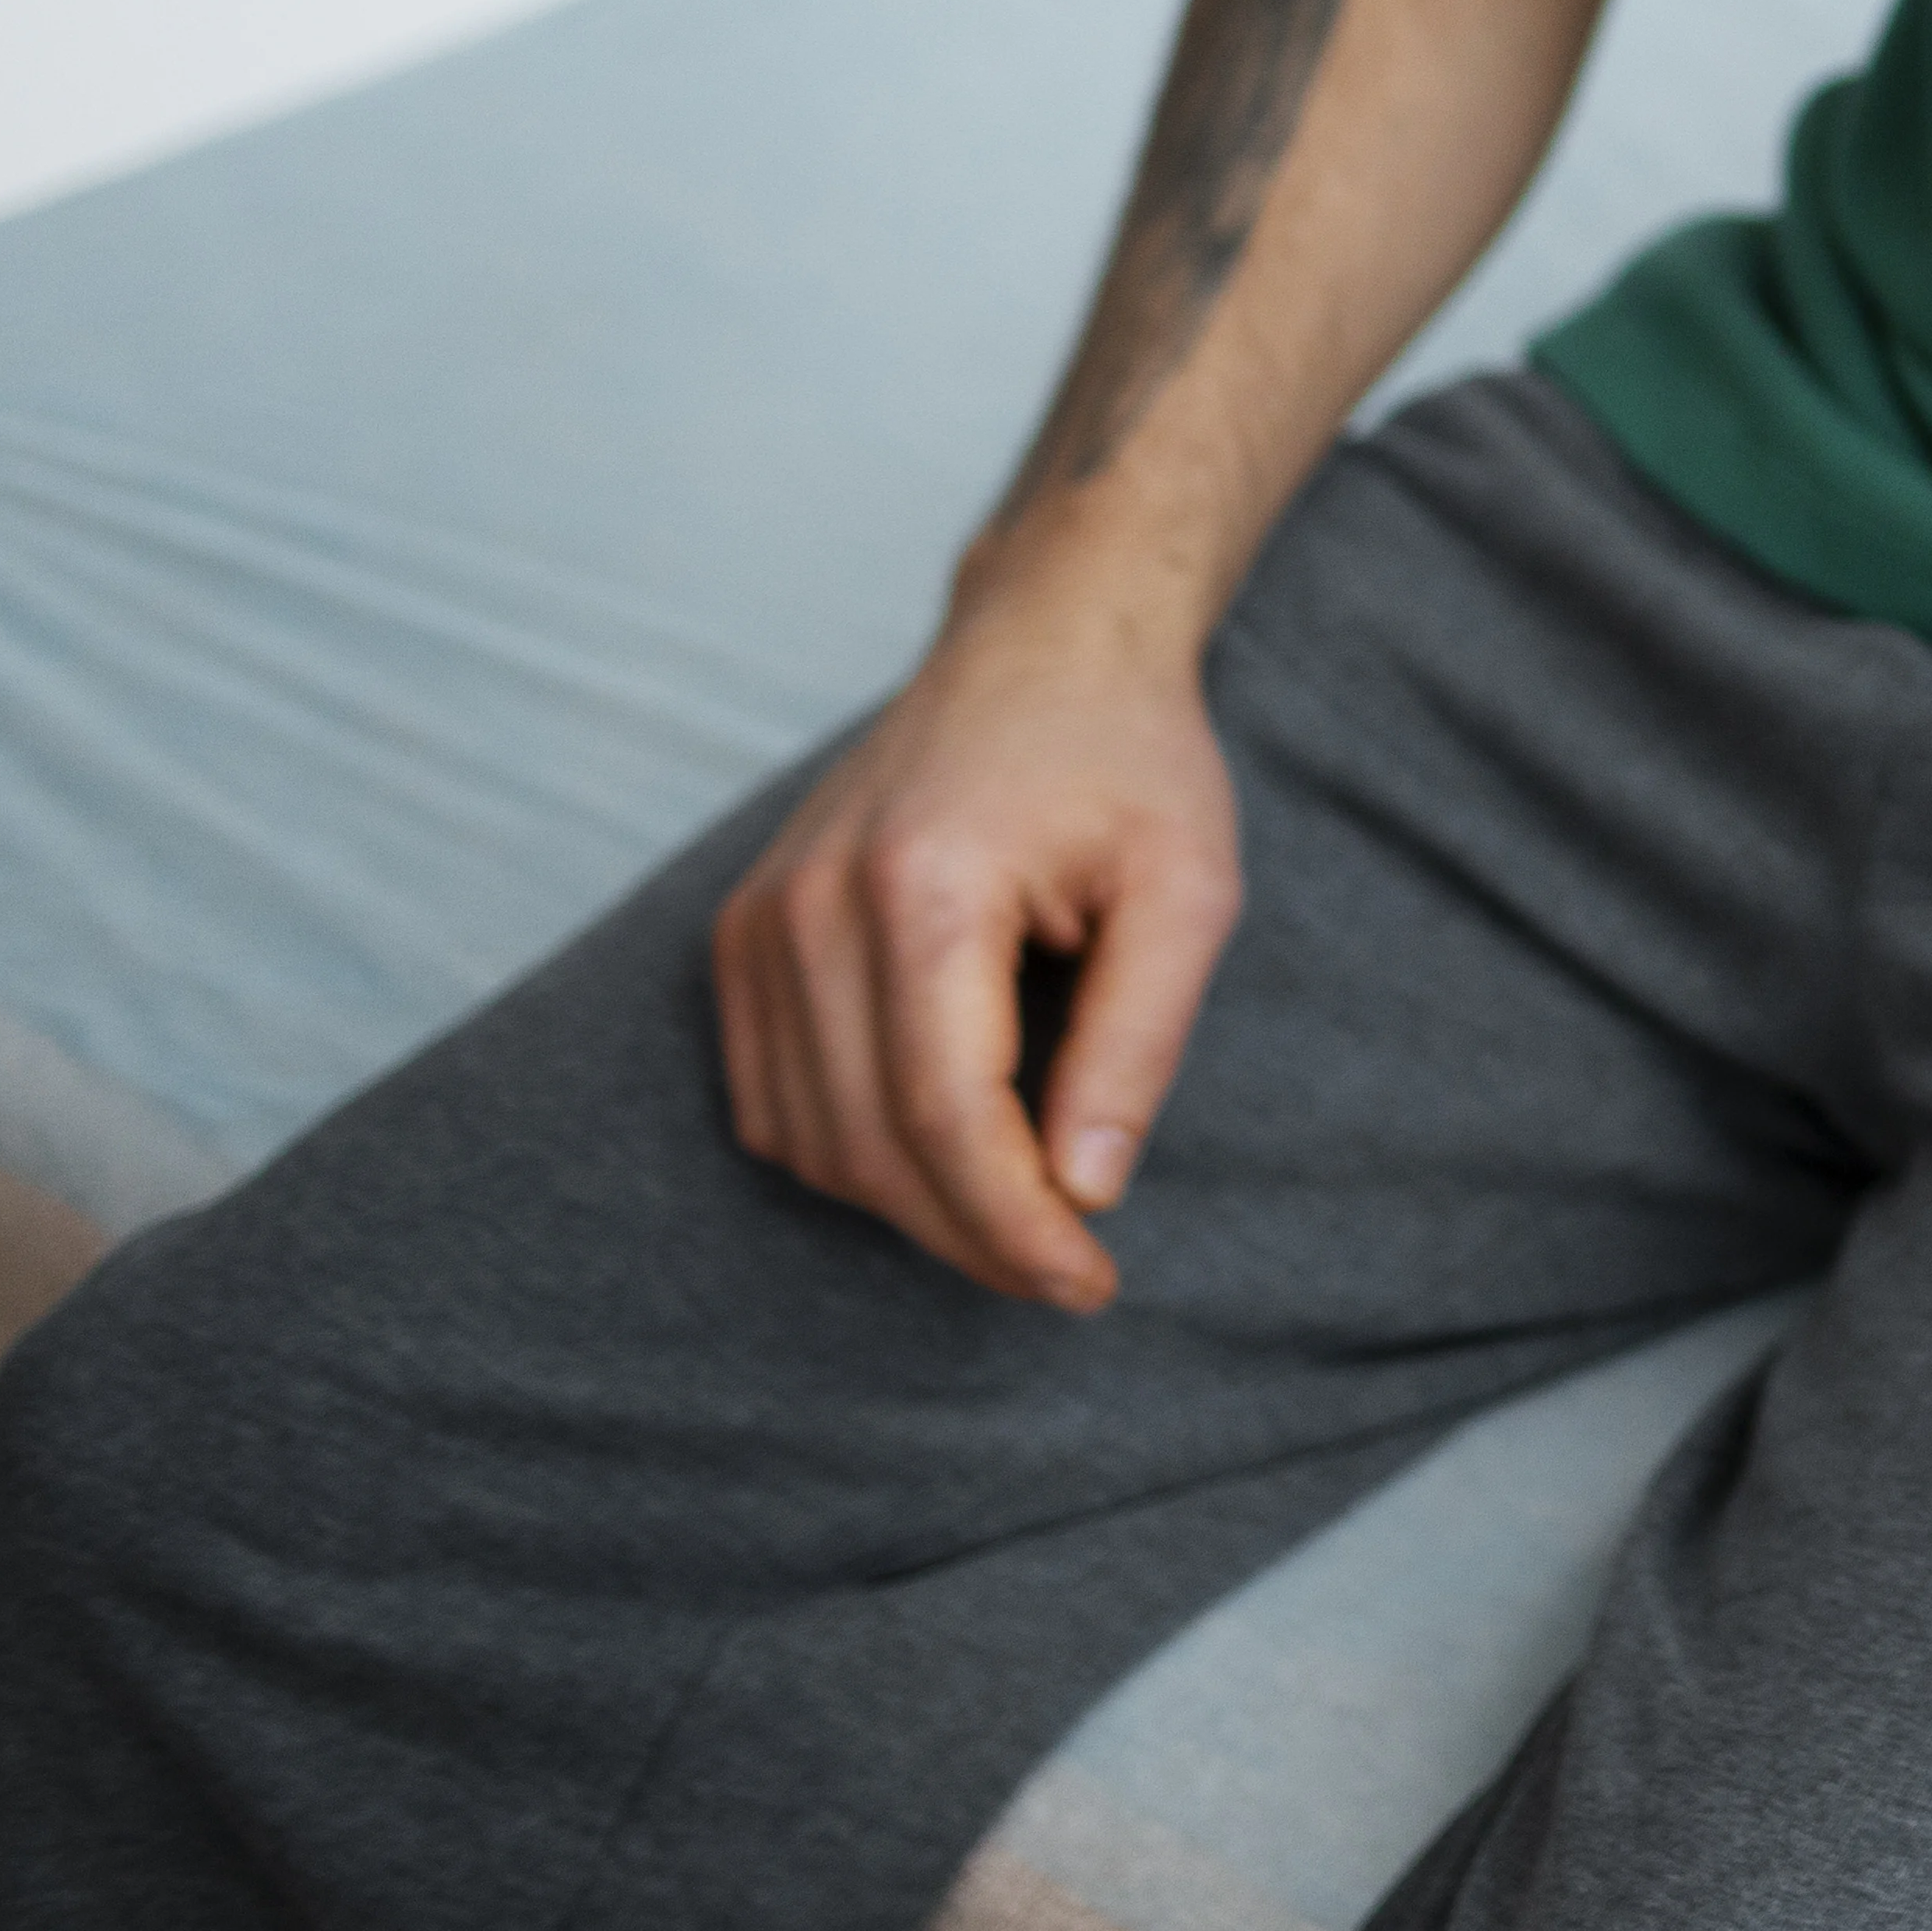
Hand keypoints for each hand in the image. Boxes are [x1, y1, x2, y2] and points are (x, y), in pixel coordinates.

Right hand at [710, 614, 1241, 1309]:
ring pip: (810, 1140)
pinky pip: (771, 1100)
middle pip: (872, 1145)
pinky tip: (942, 1155)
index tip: (1090, 1283)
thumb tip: (1087, 1192)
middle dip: (973, 1235)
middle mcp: (811, 908)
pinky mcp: (742, 934)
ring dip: (912, 1207)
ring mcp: (760, 920)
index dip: (1015, 1228)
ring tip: (1023, 1216)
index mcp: (922, 890)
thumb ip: (1138, 1040)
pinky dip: (850, 1154)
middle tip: (1072, 1273)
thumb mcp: (1189, 888)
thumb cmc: (1129, 760)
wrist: (1042, 647)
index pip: (947, 1120)